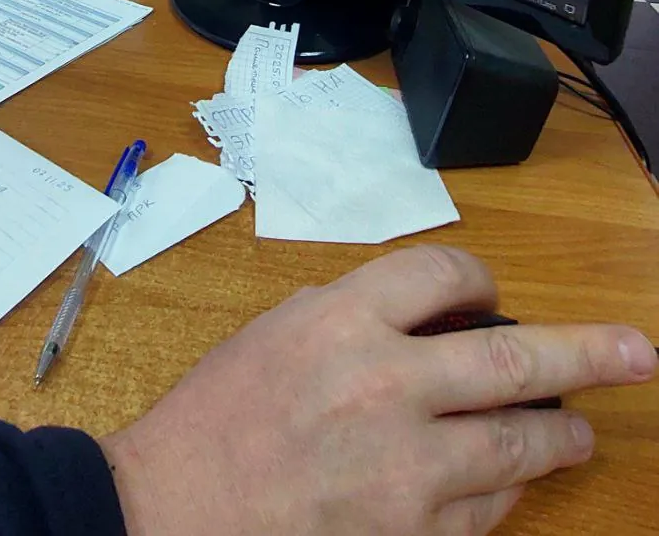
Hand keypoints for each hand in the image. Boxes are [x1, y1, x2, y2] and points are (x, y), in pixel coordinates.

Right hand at [102, 245, 655, 535]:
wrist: (172, 513)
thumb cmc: (217, 418)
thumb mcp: (279, 331)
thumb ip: (356, 313)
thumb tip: (431, 317)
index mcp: (343, 319)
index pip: (446, 273)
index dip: (482, 279)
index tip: (491, 295)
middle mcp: (384, 385)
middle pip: (516, 359)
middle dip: (590, 352)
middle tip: (638, 353)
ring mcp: (404, 470)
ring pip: (519, 442)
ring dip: (561, 433)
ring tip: (581, 429)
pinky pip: (487, 510)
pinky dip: (507, 489)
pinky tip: (509, 480)